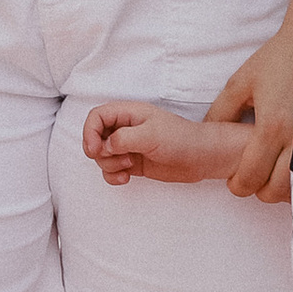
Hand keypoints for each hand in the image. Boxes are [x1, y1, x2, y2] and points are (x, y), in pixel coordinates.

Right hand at [82, 102, 253, 187]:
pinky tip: (126, 179)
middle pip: (95, 138)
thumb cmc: (182, 139)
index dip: (89, 132)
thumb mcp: (151, 135)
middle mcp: (126, 128)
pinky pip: (111, 170)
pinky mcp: (133, 163)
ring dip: (109, 165)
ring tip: (129, 166)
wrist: (203, 158)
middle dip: (100, 152)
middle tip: (119, 158)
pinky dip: (113, 176)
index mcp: (129, 113)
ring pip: (102, 157)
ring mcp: (129, 146)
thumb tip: (104, 147)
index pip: (96, 117)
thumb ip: (123, 138)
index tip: (95, 149)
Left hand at [206, 13, 292, 203]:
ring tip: (275, 169)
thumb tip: (207, 137)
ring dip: (283, 185)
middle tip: (255, 173)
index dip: (238, 184)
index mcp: (271, 128)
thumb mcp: (241, 83)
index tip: (235, 177)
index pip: (250, 179)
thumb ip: (220, 113)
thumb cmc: (278, 60)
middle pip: (275, 191)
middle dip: (260, 188)